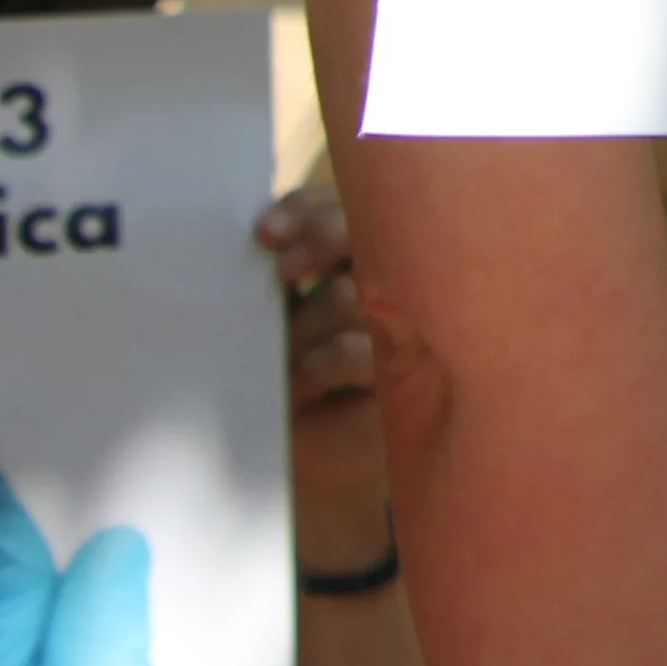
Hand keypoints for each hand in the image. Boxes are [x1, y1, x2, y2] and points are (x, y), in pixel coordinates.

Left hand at [258, 188, 393, 585]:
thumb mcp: (285, 321)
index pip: (344, 208)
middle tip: (281, 270)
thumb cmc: (294, 382)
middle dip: (318, 238)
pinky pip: (352, 351)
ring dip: (299, 328)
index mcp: (360, 260)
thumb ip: (288, 275)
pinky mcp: (404, 375)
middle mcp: (390, 284)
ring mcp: (404, 327)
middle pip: (364, 230)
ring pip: (345, 294)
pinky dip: (312, 367)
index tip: (264, 233)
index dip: (308, 209)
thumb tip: (262, 235)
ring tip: (279, 362)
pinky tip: (299, 389)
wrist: (316, 458)